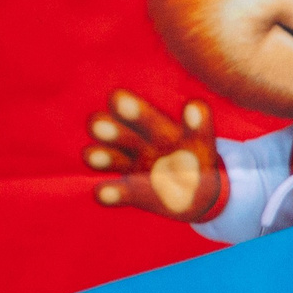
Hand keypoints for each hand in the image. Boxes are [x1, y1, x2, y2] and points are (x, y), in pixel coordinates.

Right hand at [86, 89, 226, 220]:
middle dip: (110, 131)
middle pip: (121, 135)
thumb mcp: (201, 140)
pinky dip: (111, 192)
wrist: (199, 191)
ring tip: (92, 156)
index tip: (117, 99)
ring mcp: (132, 167)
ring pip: (112, 158)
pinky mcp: (132, 192)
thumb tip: (196, 104)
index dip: (132, 110)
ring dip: (103, 157)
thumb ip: (199, 126)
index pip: (141, 116)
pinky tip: (102, 193)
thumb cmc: (197, 157)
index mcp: (156, 128)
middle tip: (96, 125)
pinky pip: (119, 191)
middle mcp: (138, 144)